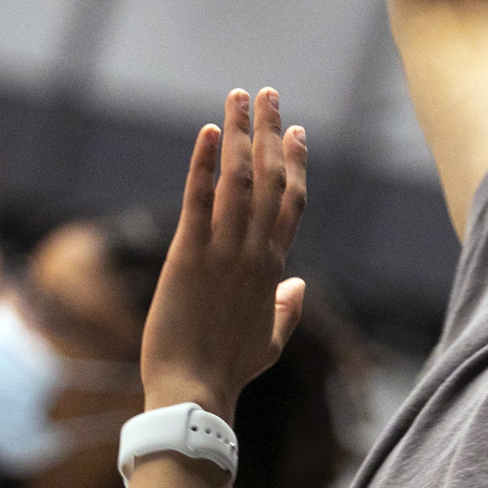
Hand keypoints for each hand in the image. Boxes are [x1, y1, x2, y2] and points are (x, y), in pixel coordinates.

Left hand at [142, 88, 308, 417]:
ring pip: (238, 181)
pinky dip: (203, 163)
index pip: (291, 203)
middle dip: (270, 133)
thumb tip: (298, 286)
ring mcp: (224, 253)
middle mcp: (254, 253)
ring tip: (239, 97)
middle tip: (269, 95)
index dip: (295, 163)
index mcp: (273, 269)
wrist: (195, 392)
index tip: (297, 131)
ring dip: (239, 134)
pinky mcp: (189, 256)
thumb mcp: (270, 342)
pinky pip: (198, 200)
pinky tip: (208, 131)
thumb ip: (287, 310)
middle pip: (269, 180)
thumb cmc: (229, 372)